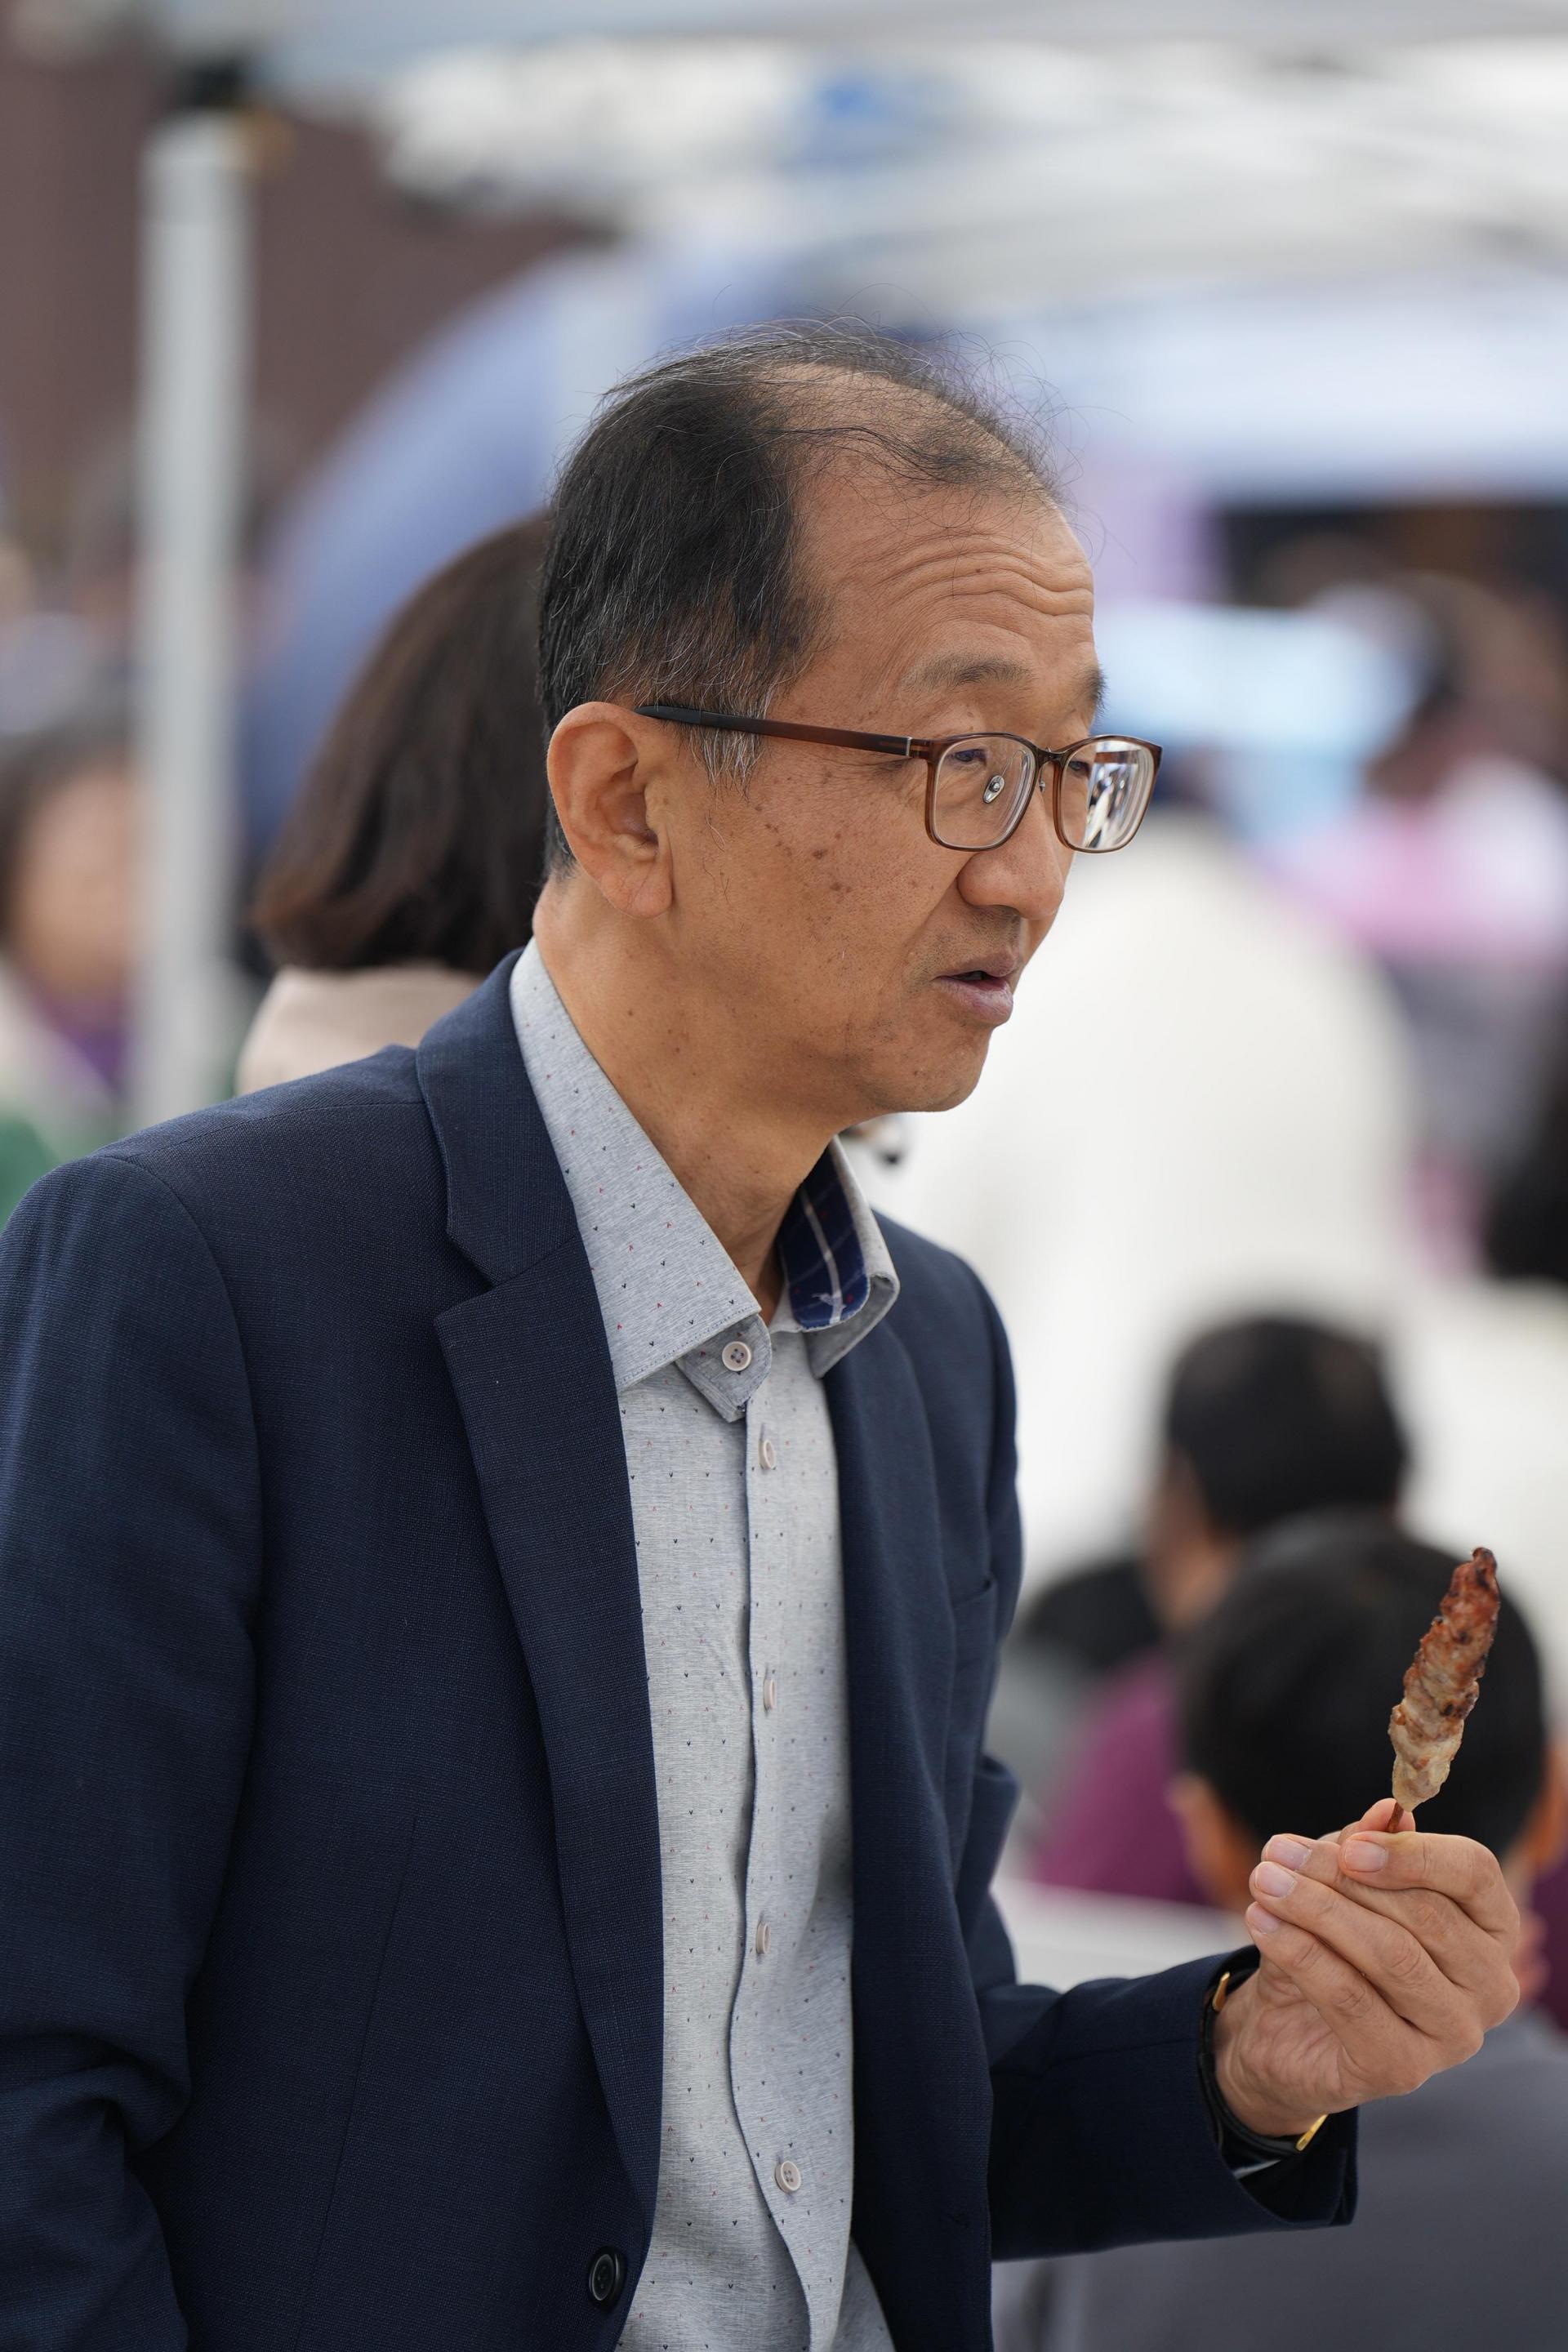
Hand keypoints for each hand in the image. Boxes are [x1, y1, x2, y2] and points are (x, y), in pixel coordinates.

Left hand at [1212, 1796, 1520, 2140]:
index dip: (1412, 1852)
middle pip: (1425, 1914)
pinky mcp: (1404, 2069)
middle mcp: (1491, 1985)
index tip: (1348, 1844)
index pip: (1474, 1872)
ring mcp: (1454, 2035)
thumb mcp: (1345, 1883)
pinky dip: (1300, 1953)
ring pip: (1390, 1956)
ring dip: (1316, 1910)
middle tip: (1276, 1854)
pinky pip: (1351, 1999)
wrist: (1286, 2025)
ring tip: (1263, 1882)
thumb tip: (1387, 1811)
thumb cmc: (1334, 1941)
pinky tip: (1262, 1921)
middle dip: (1340, 1877)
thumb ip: (1366, 1847)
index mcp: (1492, 1925)